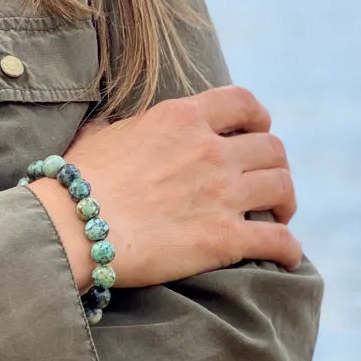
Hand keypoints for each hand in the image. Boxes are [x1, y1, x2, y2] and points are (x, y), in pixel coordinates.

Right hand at [28, 86, 301, 290]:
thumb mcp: (100, 134)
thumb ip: (121, 126)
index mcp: (182, 118)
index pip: (243, 102)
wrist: (72, 226)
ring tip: (278, 216)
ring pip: (282, 188)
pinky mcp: (224, 238)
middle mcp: (210, 150)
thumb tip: (111, 125)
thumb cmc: (76, 182)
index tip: (258, 132)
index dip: (259, 118)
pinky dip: (289, 249)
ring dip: (285, 203)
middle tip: (266, 183)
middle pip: (272, 148)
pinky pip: (278, 240)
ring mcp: (221, 193)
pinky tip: (287, 257)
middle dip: (274, 164)